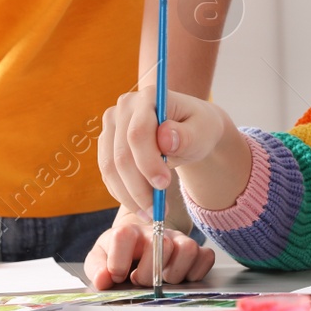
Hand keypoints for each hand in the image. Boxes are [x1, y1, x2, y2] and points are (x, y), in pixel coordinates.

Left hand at [84, 209, 213, 288]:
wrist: (140, 242)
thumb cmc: (119, 253)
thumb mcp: (100, 258)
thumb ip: (96, 268)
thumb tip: (104, 279)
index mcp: (128, 232)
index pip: (124, 235)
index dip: (118, 261)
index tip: (116, 276)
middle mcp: (156, 231)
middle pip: (162, 245)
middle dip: (150, 274)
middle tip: (140, 280)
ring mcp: (179, 239)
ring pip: (188, 249)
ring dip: (175, 273)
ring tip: (162, 279)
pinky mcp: (197, 249)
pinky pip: (206, 258)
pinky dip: (195, 273)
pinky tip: (180, 277)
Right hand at [97, 87, 228, 216]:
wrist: (192, 130)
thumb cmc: (200, 128)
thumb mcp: (203, 132)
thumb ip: (186, 136)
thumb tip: (164, 138)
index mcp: (149, 96)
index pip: (138, 133)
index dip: (148, 162)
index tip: (164, 185)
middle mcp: (124, 106)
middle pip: (121, 154)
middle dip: (138, 187)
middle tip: (157, 210)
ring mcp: (112, 124)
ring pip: (110, 168)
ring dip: (129, 195)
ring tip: (151, 214)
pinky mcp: (107, 143)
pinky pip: (108, 174)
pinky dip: (123, 193)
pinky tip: (141, 206)